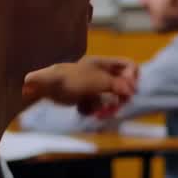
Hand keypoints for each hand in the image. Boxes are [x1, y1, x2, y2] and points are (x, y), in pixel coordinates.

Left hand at [21, 56, 137, 116]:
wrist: (45, 88)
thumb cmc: (71, 79)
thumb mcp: (97, 81)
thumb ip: (116, 85)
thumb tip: (132, 91)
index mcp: (104, 64)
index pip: (128, 66)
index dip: (132, 78)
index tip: (127, 90)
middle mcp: (101, 73)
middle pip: (122, 85)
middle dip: (119, 98)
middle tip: (114, 107)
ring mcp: (93, 86)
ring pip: (110, 98)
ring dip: (106, 107)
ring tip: (98, 113)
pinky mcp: (85, 97)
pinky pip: (98, 104)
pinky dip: (94, 109)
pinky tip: (84, 110)